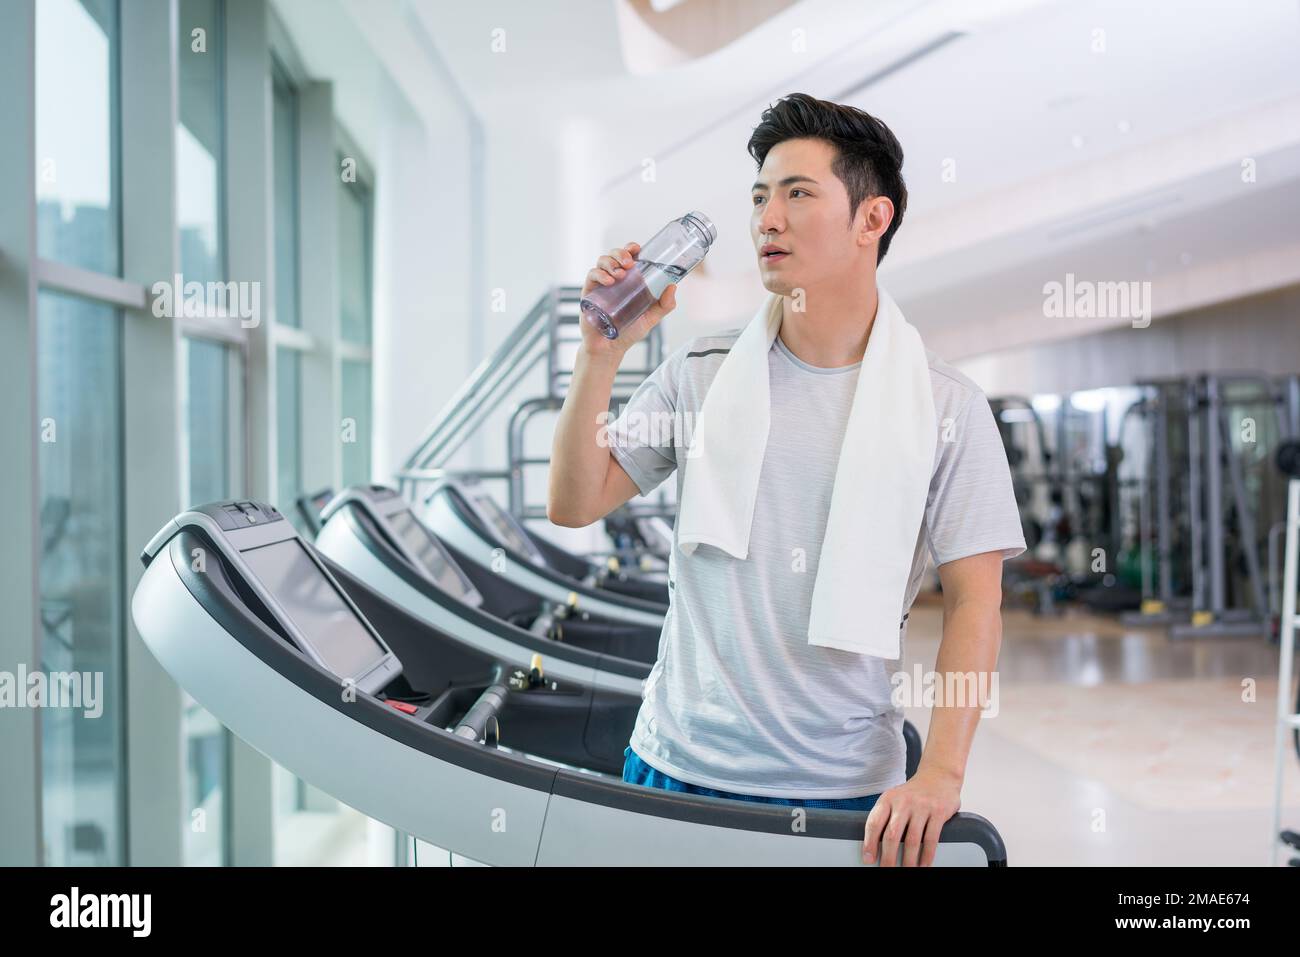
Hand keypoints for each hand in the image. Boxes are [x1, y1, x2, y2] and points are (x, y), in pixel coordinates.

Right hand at [579, 241, 676, 359]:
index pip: (630, 257)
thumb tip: (673, 286)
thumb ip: (664, 305)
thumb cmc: (630, 332)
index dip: (631, 248)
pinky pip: (592, 275)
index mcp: (630, 280)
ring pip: (602, 261)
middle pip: (615, 255)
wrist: (610, 348)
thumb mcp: (651, 318)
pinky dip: (600, 274)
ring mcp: (601, 284)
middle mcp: (615, 279)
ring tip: (620, 275)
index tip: (637, 249)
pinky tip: (609, 282)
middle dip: (621, 253)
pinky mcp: (589, 292)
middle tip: (629, 262)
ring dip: (611, 262)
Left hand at [861, 767, 961, 866]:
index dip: (869, 843)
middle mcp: (903, 802)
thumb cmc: (912, 793)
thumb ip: (885, 817)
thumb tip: (873, 846)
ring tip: (907, 870)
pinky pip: (931, 838)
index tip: (868, 859)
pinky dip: (927, 854)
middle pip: (892, 835)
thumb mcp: (894, 799)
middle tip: (887, 869)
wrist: (938, 775)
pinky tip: (924, 864)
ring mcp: (921, 806)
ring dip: (909, 860)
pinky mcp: (938, 811)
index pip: (874, 823)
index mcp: (887, 799)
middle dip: (888, 857)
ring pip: (912, 839)